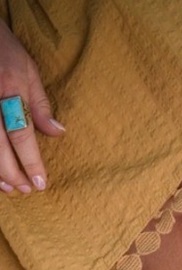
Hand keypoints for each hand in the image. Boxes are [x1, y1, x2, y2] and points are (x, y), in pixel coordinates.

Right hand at [0, 20, 63, 193]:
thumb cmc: (4, 49)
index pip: (20, 134)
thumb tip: (58, 133)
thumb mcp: (28, 70)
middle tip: (27, 190)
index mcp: (9, 90)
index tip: (41, 183)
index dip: (30, 161)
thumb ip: (40, 104)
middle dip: (12, 172)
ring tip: (10, 187)